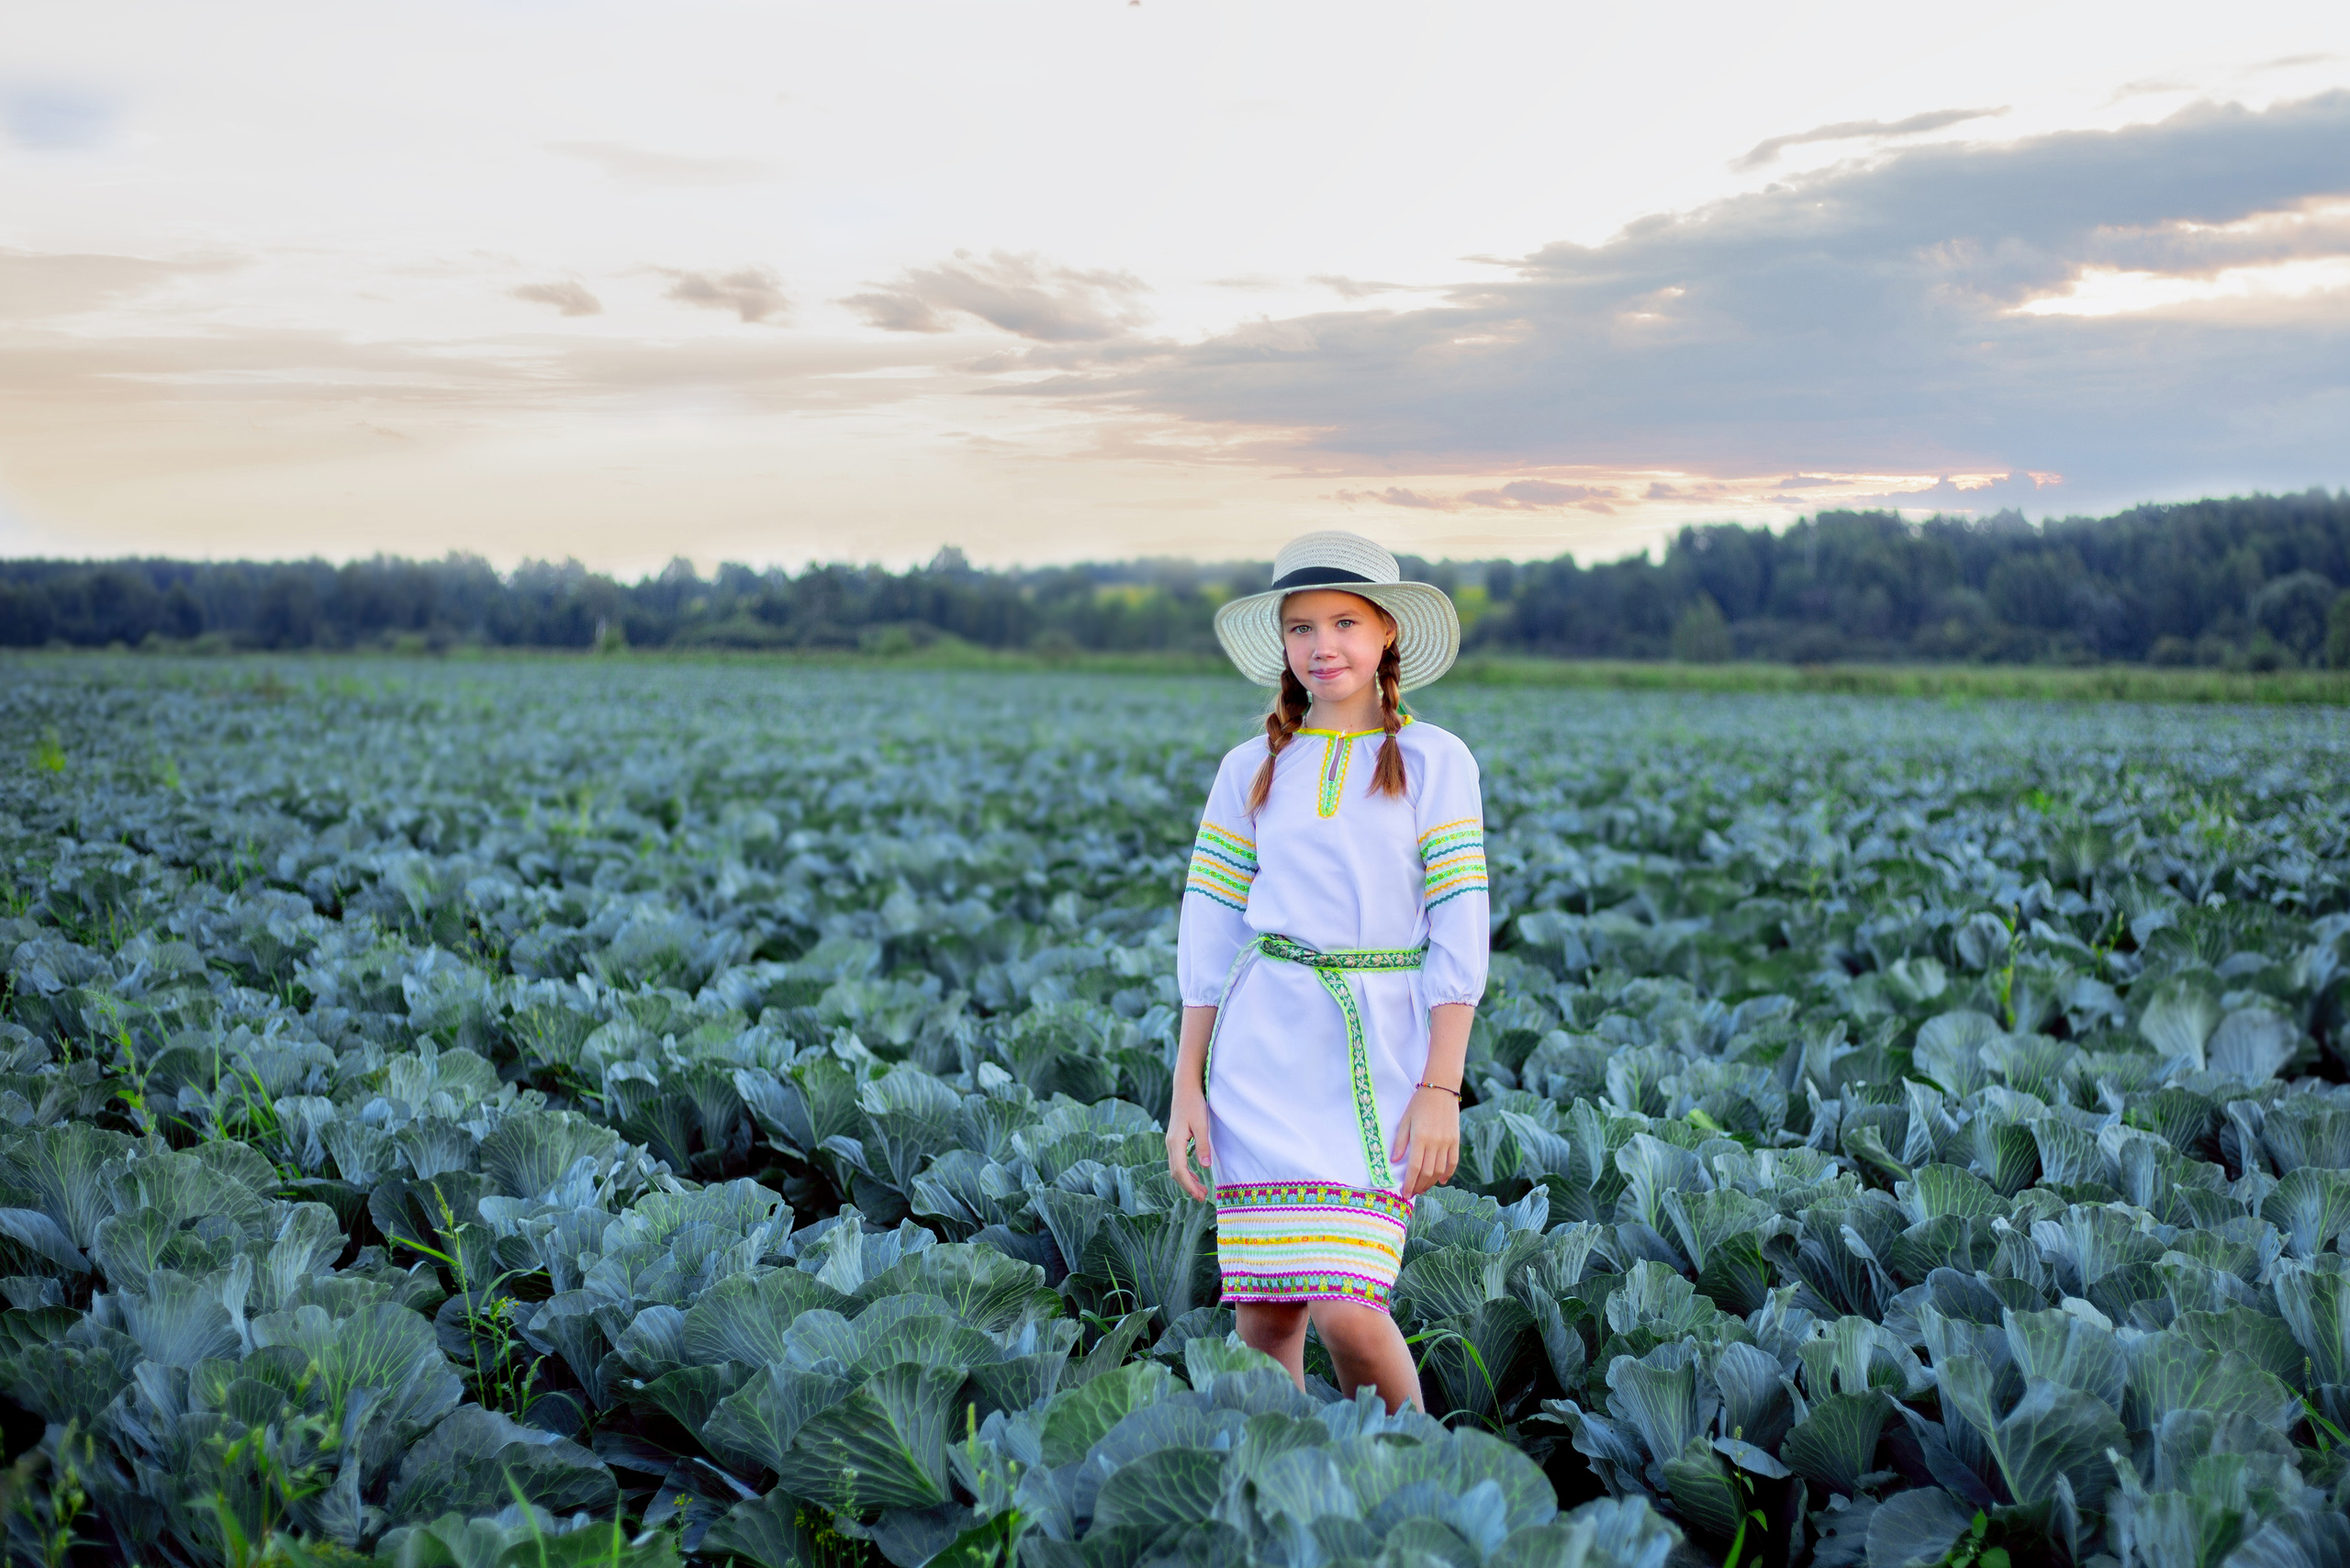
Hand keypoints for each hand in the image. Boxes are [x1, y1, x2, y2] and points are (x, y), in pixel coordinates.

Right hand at [1164, 1087, 1214, 1201]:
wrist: (1185, 1089)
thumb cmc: (1194, 1104)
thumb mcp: (1202, 1125)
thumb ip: (1202, 1146)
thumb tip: (1205, 1166)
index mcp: (1175, 1142)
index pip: (1180, 1170)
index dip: (1189, 1185)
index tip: (1200, 1195)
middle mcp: (1170, 1144)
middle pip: (1176, 1172)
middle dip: (1188, 1187)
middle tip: (1203, 1197)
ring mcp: (1171, 1142)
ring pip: (1176, 1168)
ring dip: (1187, 1181)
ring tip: (1201, 1191)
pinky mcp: (1175, 1140)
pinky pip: (1178, 1161)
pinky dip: (1186, 1172)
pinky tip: (1195, 1176)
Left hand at [1391, 1087, 1459, 1198]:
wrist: (1440, 1089)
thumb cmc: (1418, 1104)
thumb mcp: (1405, 1120)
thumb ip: (1400, 1141)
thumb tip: (1394, 1160)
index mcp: (1420, 1138)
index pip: (1415, 1167)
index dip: (1409, 1183)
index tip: (1404, 1194)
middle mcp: (1435, 1142)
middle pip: (1427, 1172)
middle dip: (1419, 1186)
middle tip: (1412, 1194)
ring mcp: (1447, 1142)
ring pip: (1440, 1170)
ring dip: (1431, 1182)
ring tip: (1423, 1188)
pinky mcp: (1455, 1140)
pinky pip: (1453, 1162)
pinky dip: (1447, 1174)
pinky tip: (1440, 1181)